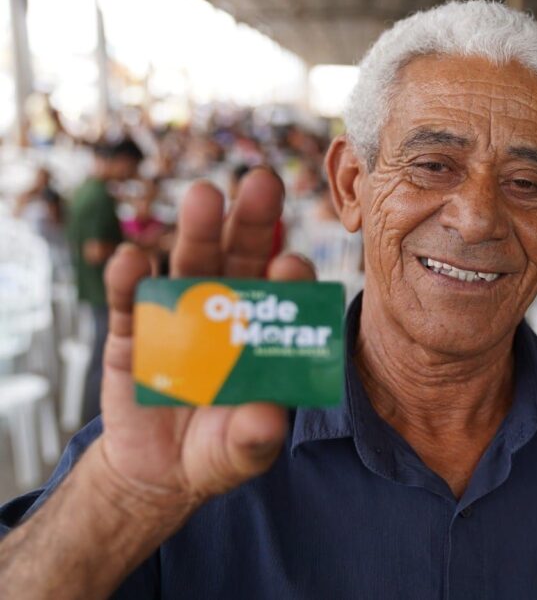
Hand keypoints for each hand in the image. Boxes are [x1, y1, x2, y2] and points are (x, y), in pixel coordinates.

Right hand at [98, 169, 314, 511]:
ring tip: (203, 197)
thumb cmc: (218, 448)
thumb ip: (255, 439)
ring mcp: (180, 316)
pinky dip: (130, 279)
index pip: (284, 295)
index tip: (291, 263)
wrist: (160, 467)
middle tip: (262, 183)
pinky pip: (132, 301)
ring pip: (191, 265)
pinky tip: (132, 258)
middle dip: (251, 223)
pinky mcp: (135, 333)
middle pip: (242, 260)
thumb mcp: (240, 452)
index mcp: (264, 331)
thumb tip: (266, 419)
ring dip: (197, 232)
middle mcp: (227, 313)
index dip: (289, 276)